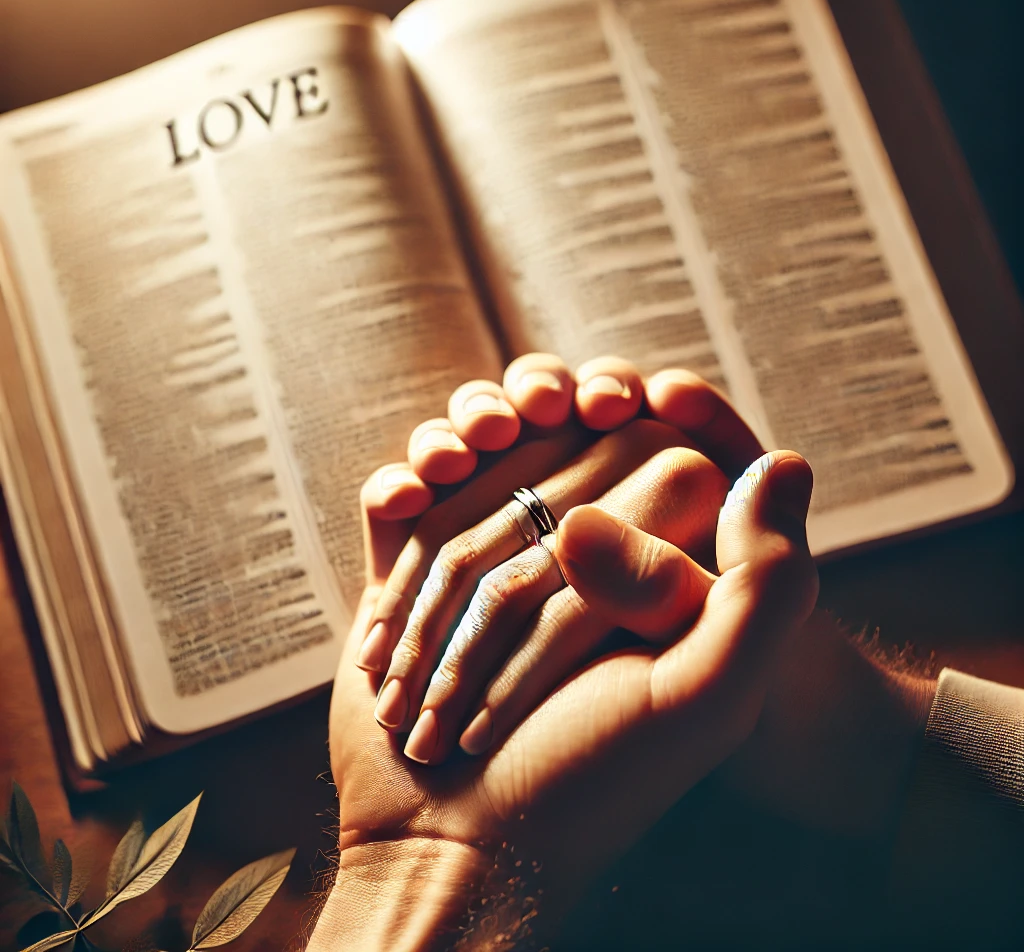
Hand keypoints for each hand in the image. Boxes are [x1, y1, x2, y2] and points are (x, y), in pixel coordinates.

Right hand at [360, 353, 934, 840]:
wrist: (461, 845)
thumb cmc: (591, 779)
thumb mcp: (703, 697)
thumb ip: (765, 588)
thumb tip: (780, 460)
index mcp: (641, 569)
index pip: (640, 443)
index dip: (624, 399)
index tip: (609, 397)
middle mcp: (560, 560)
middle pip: (546, 435)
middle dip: (532, 399)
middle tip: (527, 408)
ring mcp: (477, 567)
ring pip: (473, 459)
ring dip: (462, 429)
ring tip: (462, 447)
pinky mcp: (407, 584)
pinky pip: (398, 511)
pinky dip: (399, 484)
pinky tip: (410, 490)